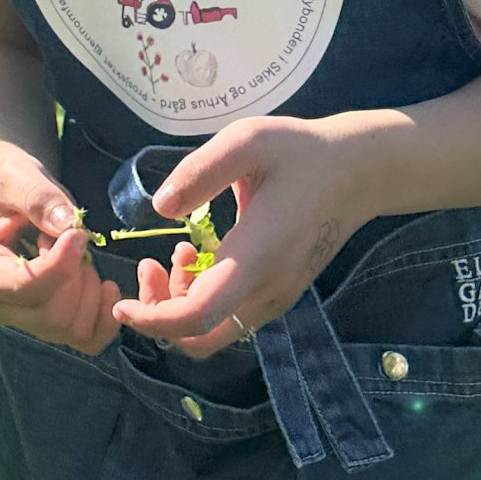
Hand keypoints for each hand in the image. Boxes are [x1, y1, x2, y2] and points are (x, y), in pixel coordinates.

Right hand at [0, 147, 120, 356]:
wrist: (11, 194)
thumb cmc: (9, 181)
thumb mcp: (17, 176)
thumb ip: (38, 198)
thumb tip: (67, 226)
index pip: (25, 287)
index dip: (61, 263)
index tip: (77, 232)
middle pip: (52, 315)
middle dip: (77, 276)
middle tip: (75, 240)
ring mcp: (23, 320)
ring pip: (72, 330)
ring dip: (91, 291)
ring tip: (81, 257)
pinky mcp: (49, 324)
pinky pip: (87, 340)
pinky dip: (105, 317)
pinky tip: (105, 284)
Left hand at [109, 115, 366, 358]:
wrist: (359, 171)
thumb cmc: (300, 152)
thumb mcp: (247, 141)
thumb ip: (200, 170)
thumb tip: (160, 206)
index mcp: (256, 258)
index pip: (197, 316)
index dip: (153, 320)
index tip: (121, 305)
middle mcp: (268, 290)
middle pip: (202, 338)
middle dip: (161, 315)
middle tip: (148, 266)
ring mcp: (278, 296)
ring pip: (216, 330)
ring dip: (181, 304)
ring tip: (177, 253)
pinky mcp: (280, 292)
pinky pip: (231, 316)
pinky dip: (203, 299)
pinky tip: (199, 256)